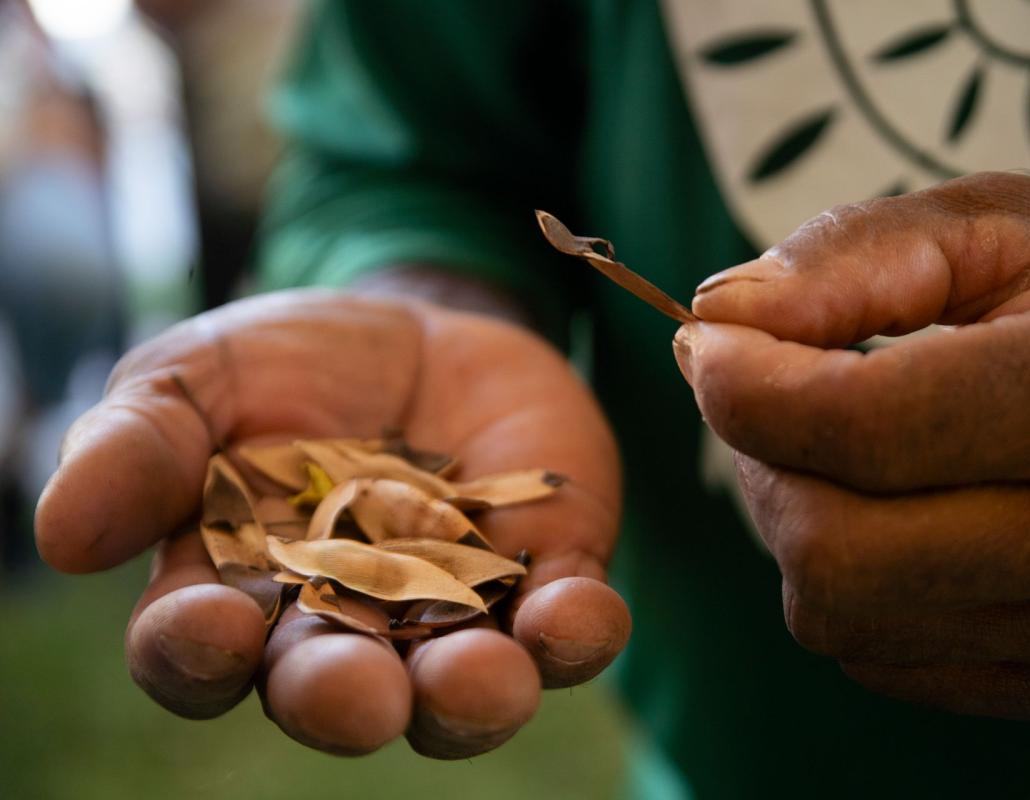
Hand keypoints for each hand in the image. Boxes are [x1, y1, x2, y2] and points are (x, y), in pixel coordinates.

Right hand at [36, 289, 628, 754]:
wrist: (423, 326)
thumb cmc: (293, 362)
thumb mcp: (201, 376)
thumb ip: (141, 444)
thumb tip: (60, 531)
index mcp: (240, 592)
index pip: (200, 652)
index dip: (198, 652)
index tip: (209, 626)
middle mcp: (347, 628)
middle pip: (336, 693)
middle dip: (345, 701)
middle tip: (357, 695)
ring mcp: (455, 612)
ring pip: (459, 686)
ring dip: (472, 694)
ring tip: (482, 681)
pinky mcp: (546, 577)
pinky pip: (565, 626)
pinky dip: (575, 631)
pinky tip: (576, 614)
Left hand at [674, 172, 1029, 718]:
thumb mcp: (1002, 226)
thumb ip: (850, 257)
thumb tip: (717, 318)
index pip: (854, 428)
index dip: (739, 386)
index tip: (708, 345)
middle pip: (828, 554)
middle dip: (761, 467)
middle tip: (775, 401)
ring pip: (840, 616)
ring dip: (801, 527)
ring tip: (847, 453)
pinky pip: (882, 657)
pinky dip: (855, 585)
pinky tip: (903, 515)